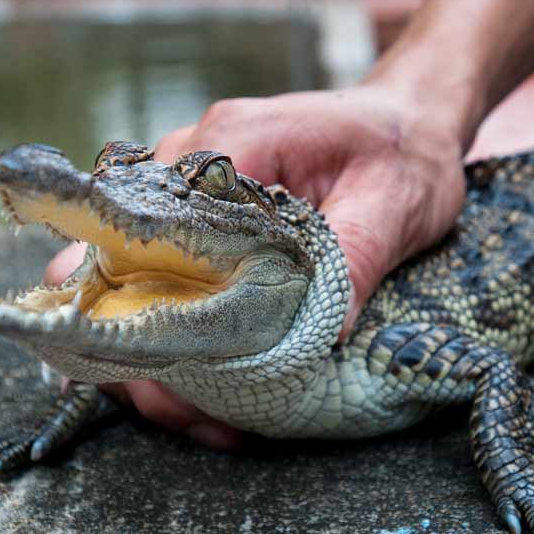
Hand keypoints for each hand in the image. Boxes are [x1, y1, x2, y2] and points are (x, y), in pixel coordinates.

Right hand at [44, 82, 468, 447]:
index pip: (161, 219)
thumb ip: (356, 255)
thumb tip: (327, 332)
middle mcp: (191, 159)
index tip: (189, 367)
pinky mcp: (202, 217)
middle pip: (123, 254)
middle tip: (183, 408)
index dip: (159, 299)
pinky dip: (170, 330)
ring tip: (195, 413)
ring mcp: (188, 188)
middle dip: (139, 338)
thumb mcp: (394, 200)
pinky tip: (202, 387)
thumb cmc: (403, 149)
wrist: (411, 120)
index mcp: (237, 141)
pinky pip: (161, 274)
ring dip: (150, 344)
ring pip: (129, 271)